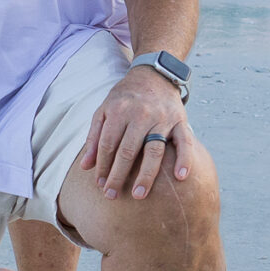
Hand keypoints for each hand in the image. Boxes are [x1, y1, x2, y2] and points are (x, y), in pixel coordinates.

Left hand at [79, 65, 199, 199]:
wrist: (154, 74)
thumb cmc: (125, 97)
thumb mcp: (104, 110)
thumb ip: (94, 137)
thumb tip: (85, 167)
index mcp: (119, 111)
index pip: (108, 144)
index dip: (103, 166)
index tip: (99, 185)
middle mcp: (140, 114)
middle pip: (128, 150)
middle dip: (118, 176)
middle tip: (112, 196)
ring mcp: (162, 118)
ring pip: (154, 151)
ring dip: (146, 175)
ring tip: (139, 195)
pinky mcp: (180, 121)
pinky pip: (185, 142)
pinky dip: (184, 159)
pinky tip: (180, 177)